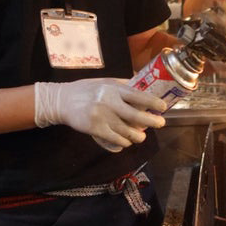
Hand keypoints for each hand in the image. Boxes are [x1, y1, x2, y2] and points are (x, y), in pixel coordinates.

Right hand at [34, 79, 166, 150]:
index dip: (153, 103)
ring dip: (138, 136)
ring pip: (128, 132)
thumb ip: (123, 85)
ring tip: (140, 136)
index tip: (163, 107)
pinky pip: (117, 140)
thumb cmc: (86, 90)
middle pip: (137, 116)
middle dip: (152, 122)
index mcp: (113, 88)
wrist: (62, 101)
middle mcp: (109, 102)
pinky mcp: (95, 129)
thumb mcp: (104, 82)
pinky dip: (124, 142)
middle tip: (160, 123)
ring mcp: (103, 117)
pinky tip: (126, 141)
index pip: (138, 96)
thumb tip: (144, 84)